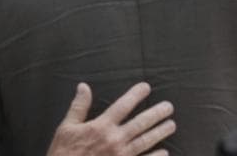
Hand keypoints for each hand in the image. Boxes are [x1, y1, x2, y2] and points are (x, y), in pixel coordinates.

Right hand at [46, 82, 174, 155]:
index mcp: (101, 126)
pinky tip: (165, 152)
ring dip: (160, 132)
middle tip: (168, 107)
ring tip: (171, 125)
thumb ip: (79, 106)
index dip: (135, 95)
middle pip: (140, 123)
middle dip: (156, 114)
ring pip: (146, 141)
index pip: (122, 106)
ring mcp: (122, 155)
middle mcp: (115, 139)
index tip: (146, 87)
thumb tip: (84, 87)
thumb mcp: (67, 126)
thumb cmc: (65, 151)